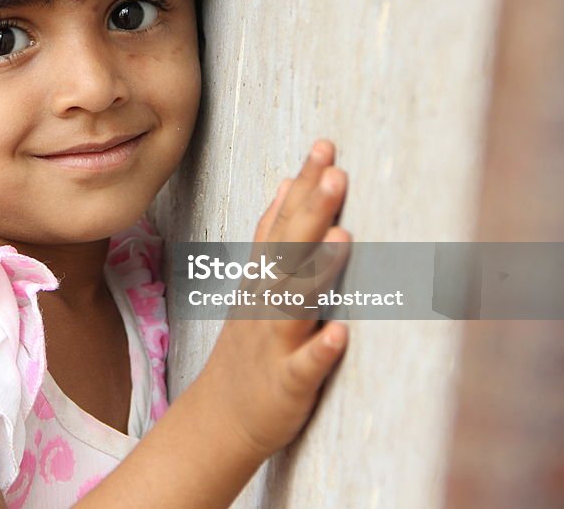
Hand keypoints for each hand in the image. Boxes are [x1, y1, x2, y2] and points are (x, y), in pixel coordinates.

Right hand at [200, 139, 350, 458]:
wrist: (222, 417)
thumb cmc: (250, 346)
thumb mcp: (256, 283)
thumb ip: (274, 235)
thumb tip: (288, 185)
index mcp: (263, 278)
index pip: (282, 223)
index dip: (303, 185)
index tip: (325, 146)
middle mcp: (265, 302)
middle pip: (288, 252)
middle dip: (312, 211)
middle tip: (336, 171)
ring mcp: (274, 342)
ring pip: (293, 302)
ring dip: (317, 270)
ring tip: (342, 238)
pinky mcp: (286, 383)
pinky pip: (302, 367)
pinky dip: (319, 350)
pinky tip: (340, 334)